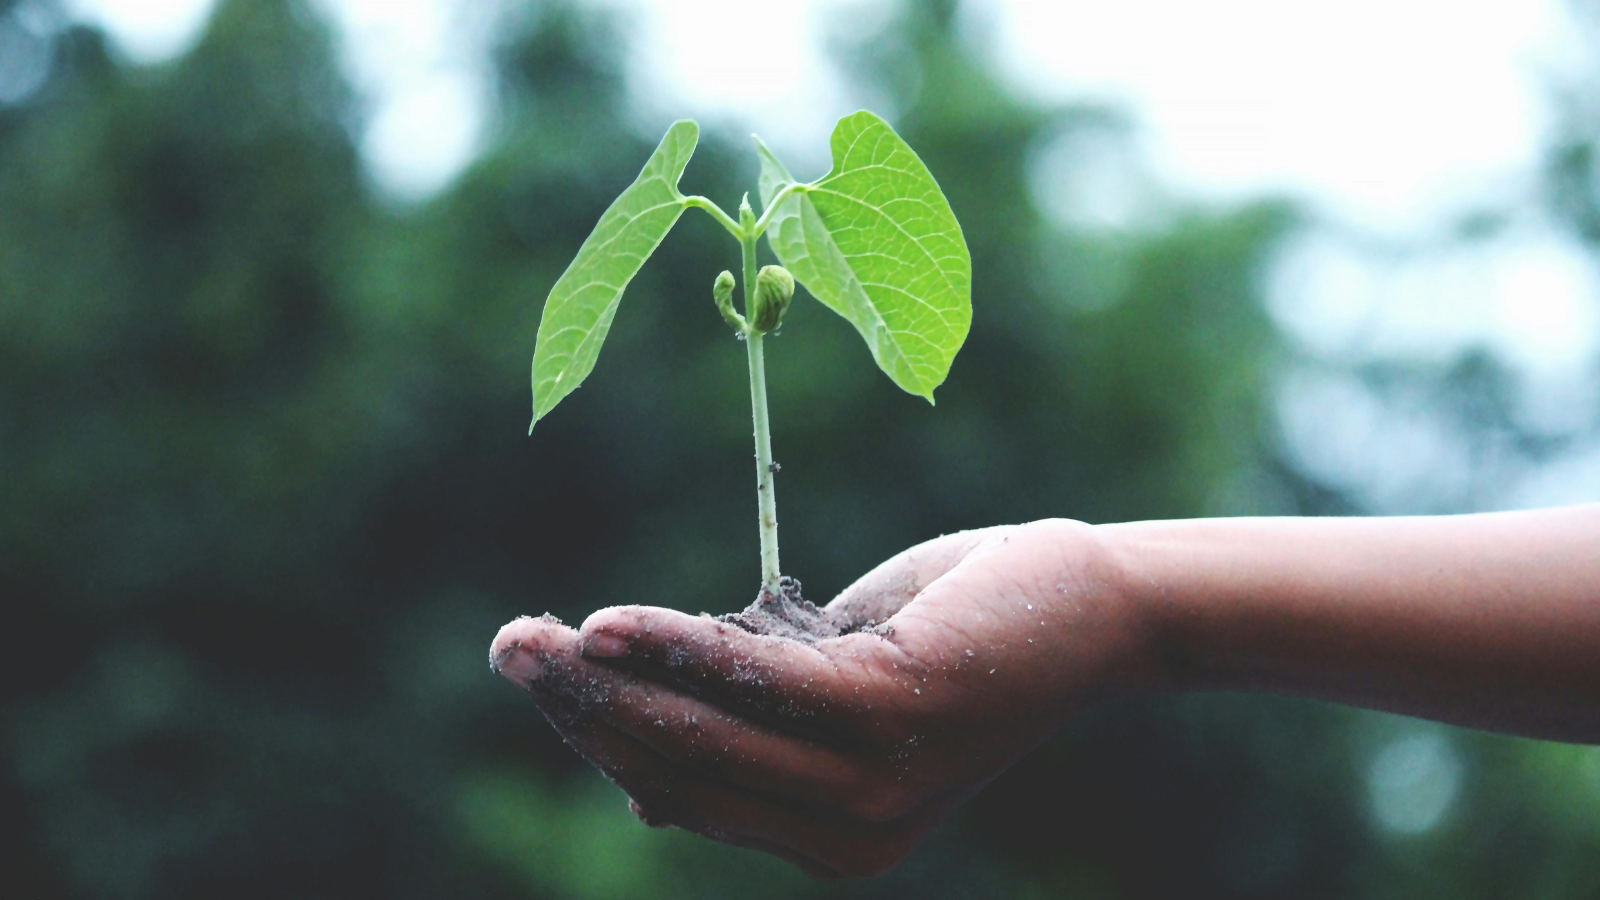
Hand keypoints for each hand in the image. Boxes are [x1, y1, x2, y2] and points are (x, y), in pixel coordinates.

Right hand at [489, 519, 1159, 876]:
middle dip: (583, 710)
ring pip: (705, 734)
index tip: (540, 676)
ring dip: (607, 682)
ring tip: (532, 638)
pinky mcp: (893, 715)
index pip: (686, 792)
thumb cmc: (954, 636)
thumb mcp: (837, 692)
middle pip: (680, 769)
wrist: (1087, 606)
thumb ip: (753, 734)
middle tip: (507, 648)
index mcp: (830, 839)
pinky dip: (677, 649)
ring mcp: (874, 784)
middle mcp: (849, 835)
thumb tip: (640, 788)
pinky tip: (610, 625)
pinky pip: (756, 682)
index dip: (602, 737)